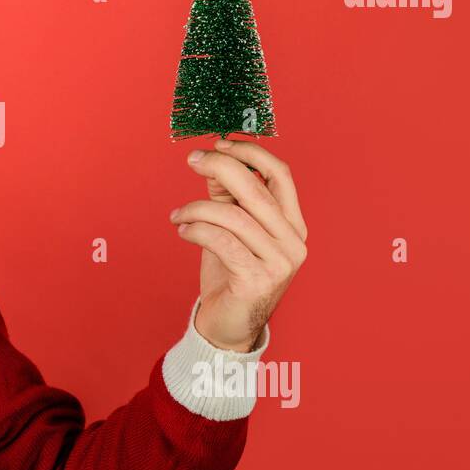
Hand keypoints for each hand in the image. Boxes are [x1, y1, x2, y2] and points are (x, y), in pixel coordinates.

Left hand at [168, 138, 308, 351]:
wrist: (229, 326)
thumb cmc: (230, 274)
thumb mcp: (231, 228)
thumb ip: (228, 196)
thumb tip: (212, 159)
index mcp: (292, 223)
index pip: (281, 174)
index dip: (251, 153)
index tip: (219, 143)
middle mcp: (293, 241)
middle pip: (256, 189)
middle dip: (220, 167)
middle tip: (192, 160)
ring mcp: (279, 263)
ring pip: (233, 216)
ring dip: (197, 208)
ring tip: (177, 215)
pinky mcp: (257, 280)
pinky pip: (222, 241)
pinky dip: (197, 230)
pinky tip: (182, 230)